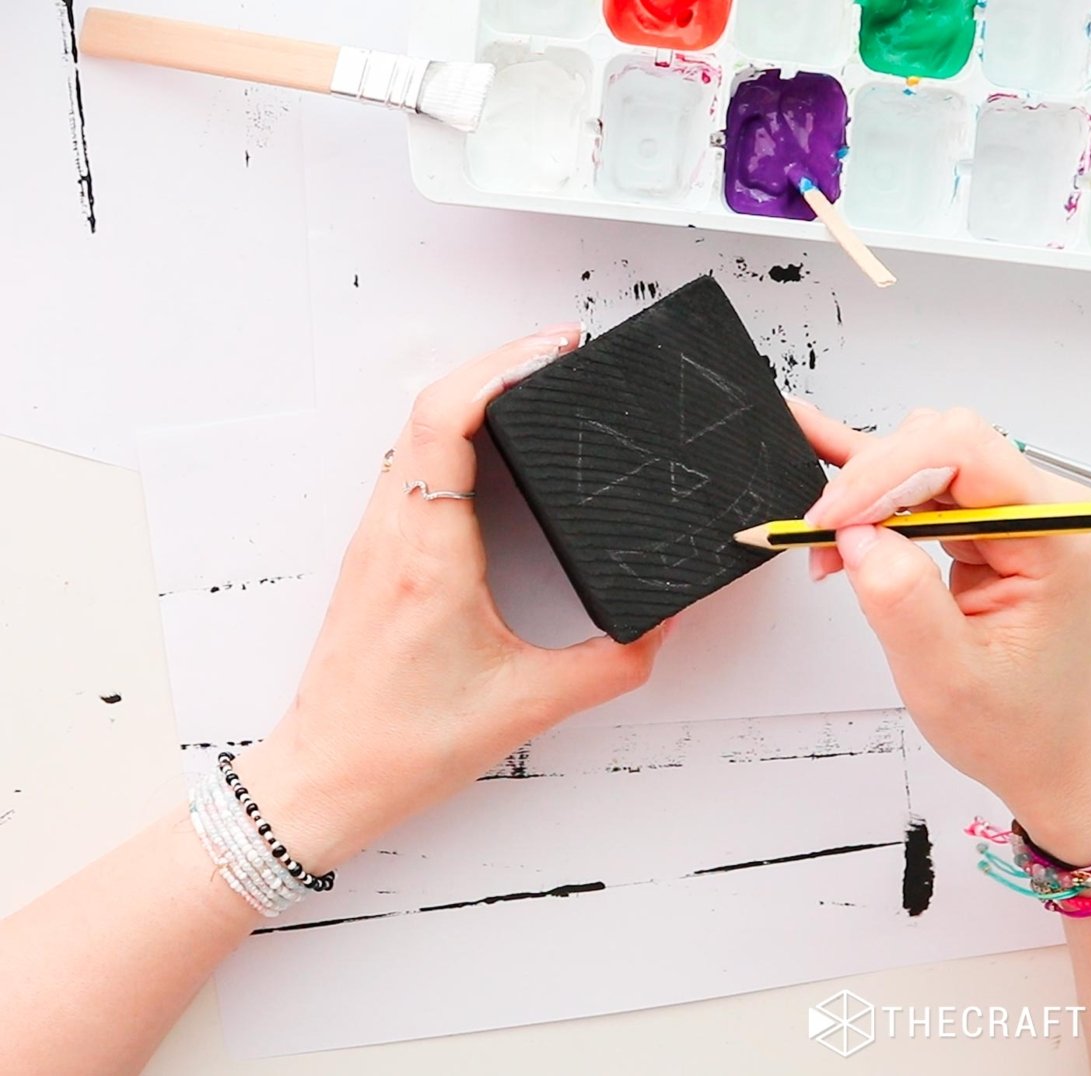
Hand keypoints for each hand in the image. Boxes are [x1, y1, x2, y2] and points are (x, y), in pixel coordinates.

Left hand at [236, 327, 664, 870]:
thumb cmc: (405, 745)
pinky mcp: (376, 554)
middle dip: (498, 363)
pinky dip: (454, 431)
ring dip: (472, 393)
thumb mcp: (531, 705)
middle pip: (430, 405)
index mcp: (429, 555)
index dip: (501, 366)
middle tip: (562, 354)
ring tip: (536, 384)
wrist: (326, 779)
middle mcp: (393, 532)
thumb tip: (664, 622)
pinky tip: (493, 444)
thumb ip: (615, 663)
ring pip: (415, 430)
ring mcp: (376, 538)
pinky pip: (410, 464)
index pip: (447, 420)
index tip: (556, 348)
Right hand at [792, 403, 1090, 864]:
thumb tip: (857, 533)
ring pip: (926, 458)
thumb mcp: (949, 679)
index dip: (885, 474)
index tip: (831, 520)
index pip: (965, 452)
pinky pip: (926, 485)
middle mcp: (1043, 512)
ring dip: (869, 491)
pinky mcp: (989, 528)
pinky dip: (874, 479)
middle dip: (870, 483)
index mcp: (1055, 536)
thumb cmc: (1023, 729)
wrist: (1056, 762)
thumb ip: (901, 598)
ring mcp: (1016, 516)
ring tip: (829, 542)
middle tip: (821, 540)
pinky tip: (827, 450)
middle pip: (941, 444)